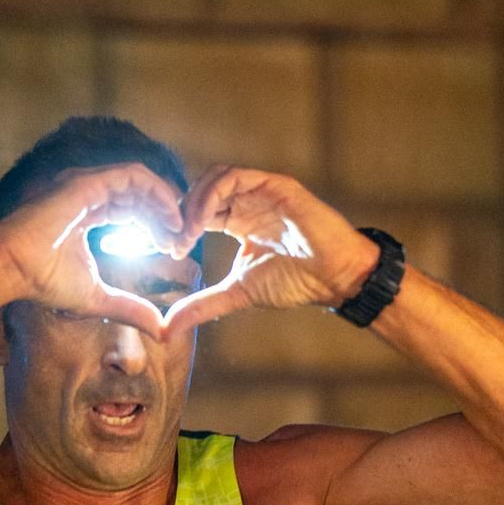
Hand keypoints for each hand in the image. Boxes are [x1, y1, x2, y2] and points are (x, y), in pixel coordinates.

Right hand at [0, 165, 184, 337]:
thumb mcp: (99, 297)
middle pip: (140, 196)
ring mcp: (87, 185)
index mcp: (88, 215)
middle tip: (182, 241)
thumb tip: (160, 330)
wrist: (13, 269)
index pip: (132, 210)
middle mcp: (88, 195)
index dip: (156, 227)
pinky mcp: (87, 182)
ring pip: (141, 183)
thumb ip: (129, 308)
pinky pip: (133, 176)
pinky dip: (157, 191)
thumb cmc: (44, 281)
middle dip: (165, 215)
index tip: (173, 249)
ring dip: (165, 203)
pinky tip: (170, 217)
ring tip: (180, 229)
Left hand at [159, 168, 377, 337]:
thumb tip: (169, 327)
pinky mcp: (275, 185)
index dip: (180, 227)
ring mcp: (262, 190)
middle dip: (181, 212)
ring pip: (214, 177)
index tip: (172, 251)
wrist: (334, 277)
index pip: (198, 210)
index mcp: (239, 220)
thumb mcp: (239, 292)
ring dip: (194, 201)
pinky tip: (204, 220)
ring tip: (188, 231)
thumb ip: (204, 303)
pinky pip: (235, 177)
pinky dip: (212, 194)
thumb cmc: (296, 281)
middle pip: (201, 189)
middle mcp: (248, 201)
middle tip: (173, 239)